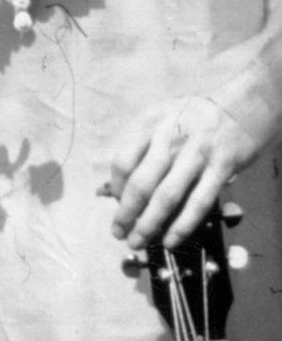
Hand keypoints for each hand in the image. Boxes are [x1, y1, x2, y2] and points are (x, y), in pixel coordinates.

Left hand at [107, 95, 256, 248]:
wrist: (239, 108)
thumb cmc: (189, 117)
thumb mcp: (158, 120)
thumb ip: (137, 148)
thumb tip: (110, 186)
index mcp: (148, 123)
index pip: (123, 161)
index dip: (115, 187)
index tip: (115, 203)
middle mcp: (169, 138)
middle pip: (141, 182)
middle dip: (126, 212)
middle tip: (117, 232)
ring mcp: (196, 155)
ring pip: (167, 196)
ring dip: (149, 223)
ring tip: (137, 241)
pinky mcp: (220, 169)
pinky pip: (198, 203)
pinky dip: (182, 225)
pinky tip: (170, 240)